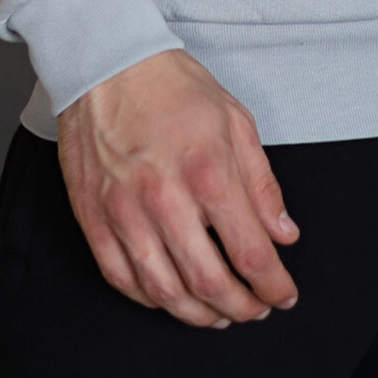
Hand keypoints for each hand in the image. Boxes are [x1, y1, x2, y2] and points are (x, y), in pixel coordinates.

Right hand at [56, 49, 301, 328]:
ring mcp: (124, 212)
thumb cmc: (171, 85)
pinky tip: (170, 296)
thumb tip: (283, 233)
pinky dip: (150, 299)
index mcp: (208, 171)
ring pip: (164, 292)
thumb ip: (262, 183)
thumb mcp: (235, 119)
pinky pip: (122, 278)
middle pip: (209, 282)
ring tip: (217, 314)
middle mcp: (165, 199)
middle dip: (240, 307)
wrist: (106, 63)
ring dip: (198, 314)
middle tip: (254, 310)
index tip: (283, 295)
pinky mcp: (94, 218)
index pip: (250, 252)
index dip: (273, 285)